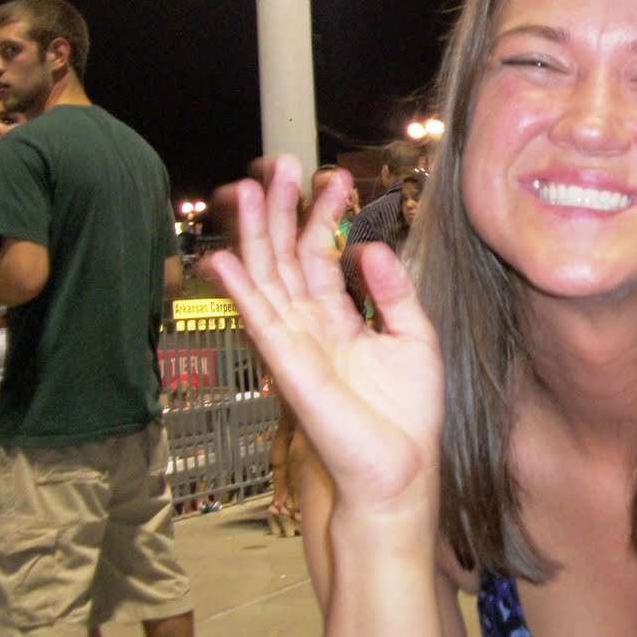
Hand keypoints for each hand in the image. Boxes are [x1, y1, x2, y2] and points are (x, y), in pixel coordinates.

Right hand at [202, 157, 443, 517]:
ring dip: (255, 236)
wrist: (398, 473)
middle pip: (286, 257)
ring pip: (266, 279)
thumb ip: (393, 292)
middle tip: (280, 164)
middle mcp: (310, 326)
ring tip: (248, 189)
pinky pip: (259, 322)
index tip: (337, 178)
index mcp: (340, 318)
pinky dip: (240, 290)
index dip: (326, 216)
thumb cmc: (406, 417)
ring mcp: (295, 344)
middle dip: (282, 211)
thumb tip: (369, 247)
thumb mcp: (413, 339)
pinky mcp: (288, 367)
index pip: (323, 255)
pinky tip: (222, 258)